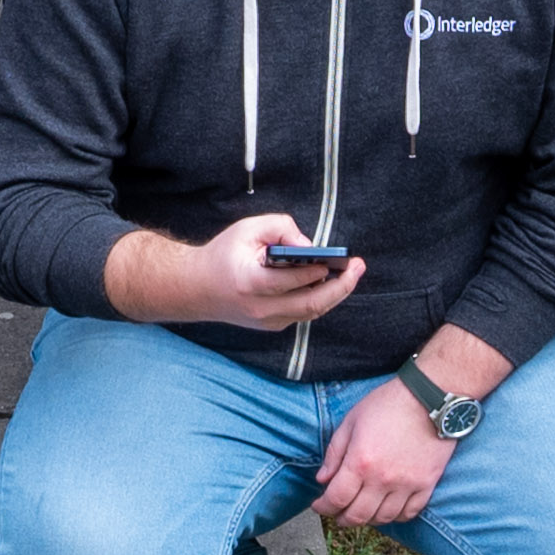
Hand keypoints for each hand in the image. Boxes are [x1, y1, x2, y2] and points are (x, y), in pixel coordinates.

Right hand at [136, 213, 358, 330]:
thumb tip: (309, 246)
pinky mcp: (272, 326)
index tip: (332, 259)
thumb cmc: (222, 255)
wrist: (196, 289)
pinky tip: (330, 282)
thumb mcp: (246, 229)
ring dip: (335, 294)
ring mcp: (267, 322)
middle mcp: (261, 309)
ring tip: (352, 273)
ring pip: (311, 312)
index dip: (315, 271)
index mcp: (251, 283)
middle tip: (357, 267)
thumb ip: (279, 228)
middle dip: (340, 287)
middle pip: (310, 304)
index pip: (291, 281)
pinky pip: (303, 313)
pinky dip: (319, 298)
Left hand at [312, 373, 459, 530]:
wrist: (429, 398)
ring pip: (384, 518)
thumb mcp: (351, 422)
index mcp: (360, 462)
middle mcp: (382, 479)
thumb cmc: (387, 404)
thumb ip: (334, 453)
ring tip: (362, 512)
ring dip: (368, 520)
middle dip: (342, 518)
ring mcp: (407, 484)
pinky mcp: (427, 484)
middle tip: (337, 513)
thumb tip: (322, 479)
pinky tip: (388, 509)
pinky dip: (396, 517)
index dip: (323, 507)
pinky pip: (410, 513)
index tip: (320, 505)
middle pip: (358, 516)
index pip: (336, 499)